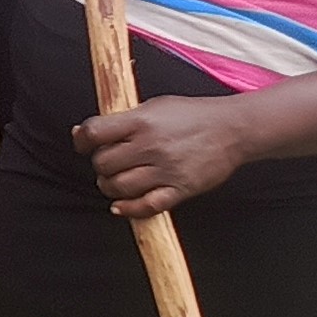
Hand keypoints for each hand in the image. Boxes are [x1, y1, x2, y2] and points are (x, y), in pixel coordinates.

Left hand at [74, 94, 255, 215]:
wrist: (234, 129)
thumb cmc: (193, 115)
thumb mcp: (154, 106)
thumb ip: (121, 120)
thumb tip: (82, 133)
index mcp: (142, 121)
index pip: (94, 132)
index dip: (82, 140)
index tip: (83, 143)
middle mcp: (151, 146)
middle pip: (103, 163)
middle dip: (100, 164)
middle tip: (110, 162)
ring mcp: (165, 169)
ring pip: (119, 187)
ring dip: (110, 187)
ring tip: (117, 180)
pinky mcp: (180, 189)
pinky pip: (145, 206)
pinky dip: (129, 209)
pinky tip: (122, 205)